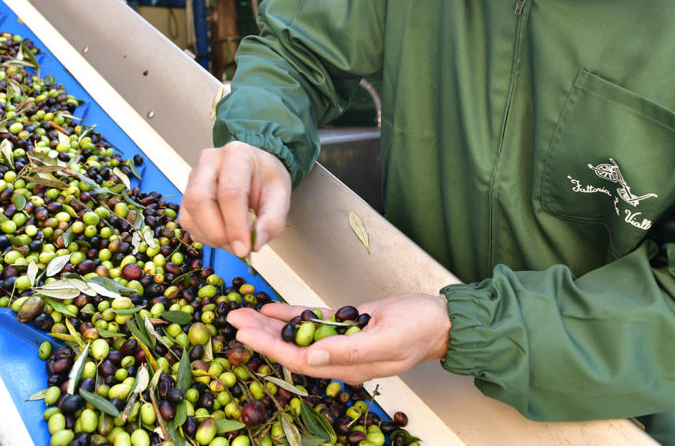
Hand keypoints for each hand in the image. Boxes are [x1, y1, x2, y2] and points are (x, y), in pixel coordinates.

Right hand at [179, 141, 291, 257]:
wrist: (255, 170)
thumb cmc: (266, 179)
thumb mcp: (281, 195)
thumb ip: (273, 220)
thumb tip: (255, 243)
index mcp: (237, 155)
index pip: (230, 192)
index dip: (236, 225)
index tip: (245, 248)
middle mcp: (209, 162)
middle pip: (199, 200)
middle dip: (218, 232)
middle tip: (238, 248)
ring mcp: (193, 177)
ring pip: (189, 214)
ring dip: (212, 237)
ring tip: (235, 238)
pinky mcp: (186, 195)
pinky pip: (187, 222)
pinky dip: (205, 236)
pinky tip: (223, 233)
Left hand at [227, 294, 450, 385]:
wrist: (439, 320)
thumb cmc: (419, 330)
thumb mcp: (387, 340)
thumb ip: (349, 351)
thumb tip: (313, 356)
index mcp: (348, 366)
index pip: (299, 359)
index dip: (269, 348)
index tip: (245, 336)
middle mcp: (339, 357)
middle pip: (291, 347)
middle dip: (261, 335)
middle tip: (234, 319)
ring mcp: (341, 340)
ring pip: (297, 333)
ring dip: (271, 323)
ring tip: (244, 312)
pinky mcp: (345, 324)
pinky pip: (311, 321)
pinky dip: (291, 314)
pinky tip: (272, 308)